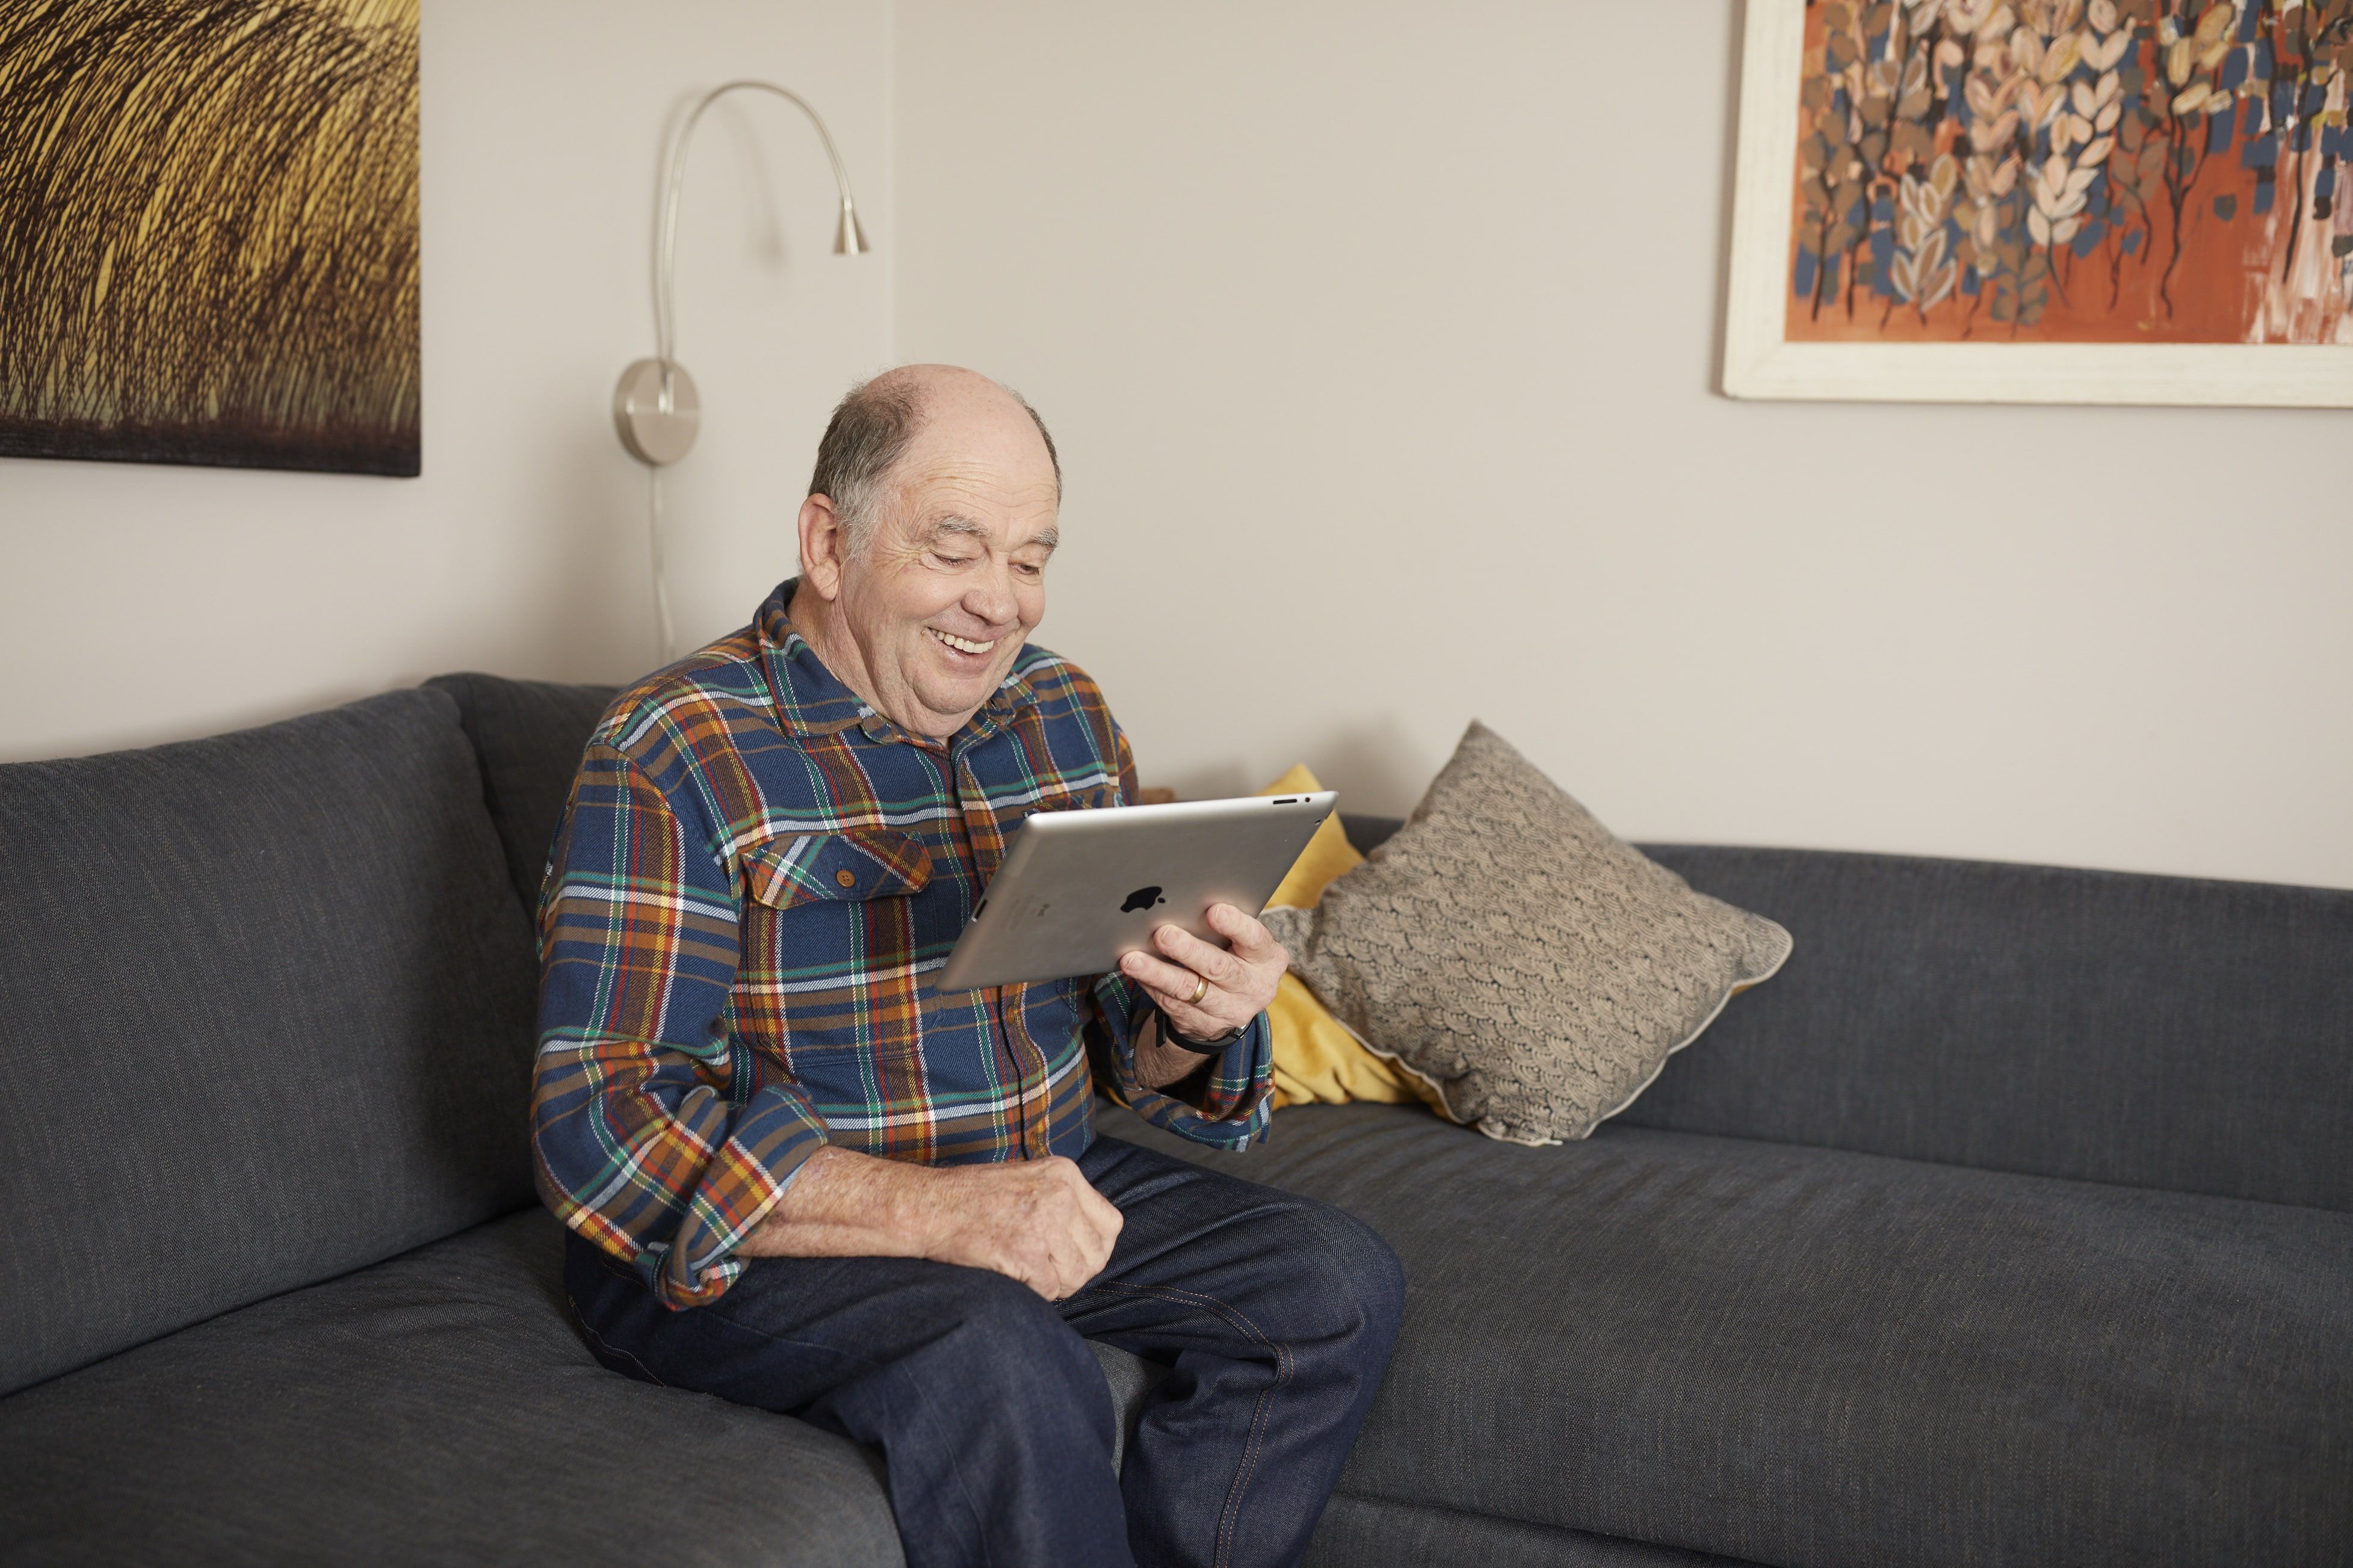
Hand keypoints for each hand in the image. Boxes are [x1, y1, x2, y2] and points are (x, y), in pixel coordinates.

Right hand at [927, 1156, 1123, 1300]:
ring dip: (1055, 1284)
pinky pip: (1049, 1290)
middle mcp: (1061, 1196)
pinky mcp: (1026, 1253)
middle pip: (1098, 1255)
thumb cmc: (973, 1197)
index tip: (1074, 1254)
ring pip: (1077, 1277)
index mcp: (1065, 1174)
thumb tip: (1091, 1240)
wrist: (931, 1206)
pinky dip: (1034, 1291)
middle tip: (1049, 1269)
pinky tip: (1014, 1274)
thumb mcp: (1030, 1179)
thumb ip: (1063, 1201)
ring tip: (1029, 1271)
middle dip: (1076, 1271)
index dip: (1095, 1247)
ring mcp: (1044, 1224)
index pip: (1112, 1224)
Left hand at [1118, 902, 1286, 1043]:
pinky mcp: (1203, 1024)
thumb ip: (1226, 927)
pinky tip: (1135, 973)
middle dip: (1188, 950)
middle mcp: (1254, 987)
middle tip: (1163, 934)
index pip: (1255, 939)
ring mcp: (1229, 1010)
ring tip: (1132, 959)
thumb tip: (1183, 903)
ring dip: (1157, 973)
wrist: (1234, 1005)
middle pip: (1218, 967)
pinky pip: (1171, 1003)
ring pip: (1188, 990)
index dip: (1235, 925)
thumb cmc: (1235, 955)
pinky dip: (1150, 985)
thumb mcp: (1243, 943)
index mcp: (1268, 958)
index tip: (1213, 911)